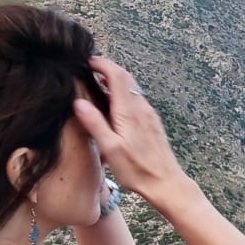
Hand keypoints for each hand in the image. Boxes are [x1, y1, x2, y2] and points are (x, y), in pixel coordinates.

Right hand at [73, 58, 189, 203]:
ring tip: (96, 86)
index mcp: (129, 111)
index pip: (118, 75)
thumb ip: (95, 123)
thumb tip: (79, 102)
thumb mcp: (111, 148)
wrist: (166, 183)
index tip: (88, 61)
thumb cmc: (137, 169)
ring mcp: (148, 114)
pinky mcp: (151, 122)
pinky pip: (136, 100)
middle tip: (89, 69)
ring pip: (131, 88)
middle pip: (126, 78)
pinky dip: (122, 94)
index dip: (103, 64)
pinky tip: (112, 106)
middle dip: (108, 69)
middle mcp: (141, 108)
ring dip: (115, 82)